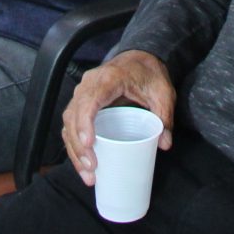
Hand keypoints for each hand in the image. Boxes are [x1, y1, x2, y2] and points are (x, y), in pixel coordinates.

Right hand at [62, 51, 176, 185]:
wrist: (140, 59)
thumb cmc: (149, 74)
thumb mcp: (162, 93)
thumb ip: (164, 116)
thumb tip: (164, 143)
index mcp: (109, 78)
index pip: (89, 100)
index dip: (85, 122)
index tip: (89, 144)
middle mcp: (90, 84)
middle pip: (74, 115)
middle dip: (79, 146)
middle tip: (93, 169)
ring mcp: (83, 93)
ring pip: (69, 123)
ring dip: (75, 150)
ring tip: (89, 174)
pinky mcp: (82, 103)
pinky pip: (71, 125)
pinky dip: (74, 146)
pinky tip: (84, 165)